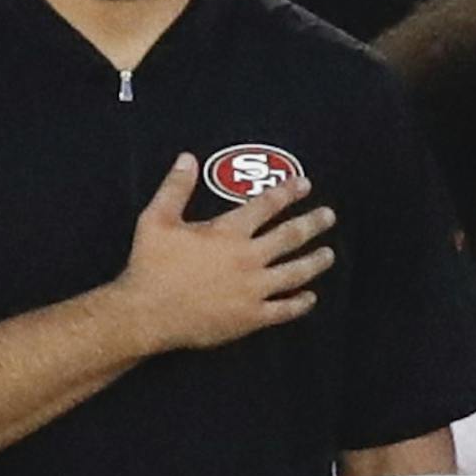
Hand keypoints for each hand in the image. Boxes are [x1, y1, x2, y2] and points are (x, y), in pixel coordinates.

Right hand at [111, 155, 336, 353]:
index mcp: (228, 233)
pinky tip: (310, 297)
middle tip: (329, 216)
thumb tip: (187, 158)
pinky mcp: (251, 317)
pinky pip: (284, 310)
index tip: (305, 185)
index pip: (267, 205)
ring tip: (329, 254)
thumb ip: (175, 187)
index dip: (288, 192)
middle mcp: (248, 258)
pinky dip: (300, 303)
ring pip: (295, 273)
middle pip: (290, 236)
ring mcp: (253, 289)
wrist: (146, 314)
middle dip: (313, 223)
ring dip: (315, 262)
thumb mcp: (156, 220)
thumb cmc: (150, 266)